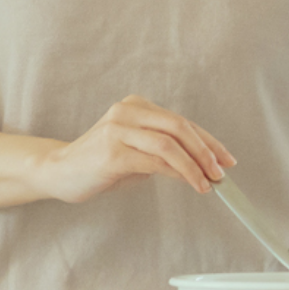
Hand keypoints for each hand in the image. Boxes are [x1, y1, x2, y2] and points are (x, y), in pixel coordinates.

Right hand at [31, 96, 235, 204]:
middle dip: (206, 152)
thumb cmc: (101, 164)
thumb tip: (205, 167)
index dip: (209, 141)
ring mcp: (117, 130)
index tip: (227, 160)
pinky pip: (154, 162)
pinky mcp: (112, 152)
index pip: (181, 121)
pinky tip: (188, 183)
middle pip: (178, 127)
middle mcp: (126, 111)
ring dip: (194, 166)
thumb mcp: (138, 152)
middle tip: (220, 174)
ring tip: (207, 184)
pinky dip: (177, 173)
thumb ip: (166, 153)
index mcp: (135, 105)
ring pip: (169, 144)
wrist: (61, 172)